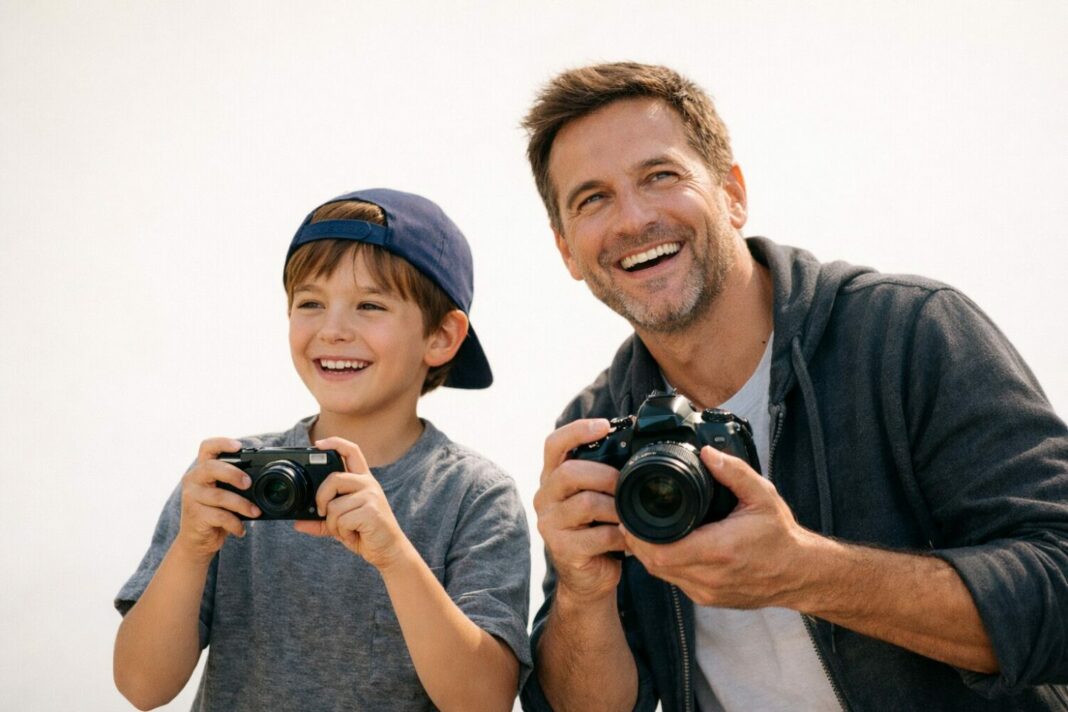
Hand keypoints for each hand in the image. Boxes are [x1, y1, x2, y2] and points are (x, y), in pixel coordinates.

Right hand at [175, 437, 260, 562]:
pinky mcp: (195, 515)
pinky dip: (235, 523)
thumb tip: (267, 477)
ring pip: (220, 496)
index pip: (207, 447)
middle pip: (211, 467)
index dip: (222, 443)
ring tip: (256, 512)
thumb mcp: (225, 493)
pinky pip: (220, 516)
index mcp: (202, 469)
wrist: (198, 541)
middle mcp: (193, 480)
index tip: (239, 446)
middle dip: (234, 473)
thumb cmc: (216, 512)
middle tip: (249, 483)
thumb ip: (237, 482)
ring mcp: (192, 497)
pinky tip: (241, 529)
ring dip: (242, 505)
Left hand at [293, 437, 408, 569]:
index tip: (318, 444)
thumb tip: (297, 522)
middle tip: (322, 512)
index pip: (351, 451)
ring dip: (333, 524)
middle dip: (321, 498)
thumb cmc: (365, 533)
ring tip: (347, 530)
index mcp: (362, 480)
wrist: (388, 550)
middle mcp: (368, 484)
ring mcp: (371, 496)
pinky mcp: (371, 511)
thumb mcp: (340, 524)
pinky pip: (341, 520)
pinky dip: (341, 532)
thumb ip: (321, 521)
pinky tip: (354, 534)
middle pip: (334, 478)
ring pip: (334, 505)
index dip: (335, 443)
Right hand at [533, 418, 627, 603]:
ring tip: (630, 514)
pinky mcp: (561, 548)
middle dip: (605, 475)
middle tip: (626, 484)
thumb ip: (603, 473)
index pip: (554, 444)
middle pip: (569, 472)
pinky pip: (596, 536)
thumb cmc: (597, 528)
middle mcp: (545, 497)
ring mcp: (549, 524)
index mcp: (552, 477)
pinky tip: (628, 538)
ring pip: (585, 504)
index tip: (603, 425)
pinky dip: (619, 535)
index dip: (577, 430)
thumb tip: (636, 448)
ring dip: (616, 508)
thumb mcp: (596, 495)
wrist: (588, 576)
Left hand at [622, 446, 818, 608]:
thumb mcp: (761, 495)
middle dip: (637, 542)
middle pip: (655, 564)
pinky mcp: (709, 599)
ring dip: (649, 554)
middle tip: (631, 518)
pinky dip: (666, 564)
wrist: (800, 573)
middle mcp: (711, 576)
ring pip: (662, 575)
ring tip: (644, 529)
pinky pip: (676, 581)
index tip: (631, 515)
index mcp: (720, 550)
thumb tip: (707, 452)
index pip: (662, 551)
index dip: (639, 535)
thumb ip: (733, 472)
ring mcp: (708, 592)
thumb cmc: (781, 535)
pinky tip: (666, 545)